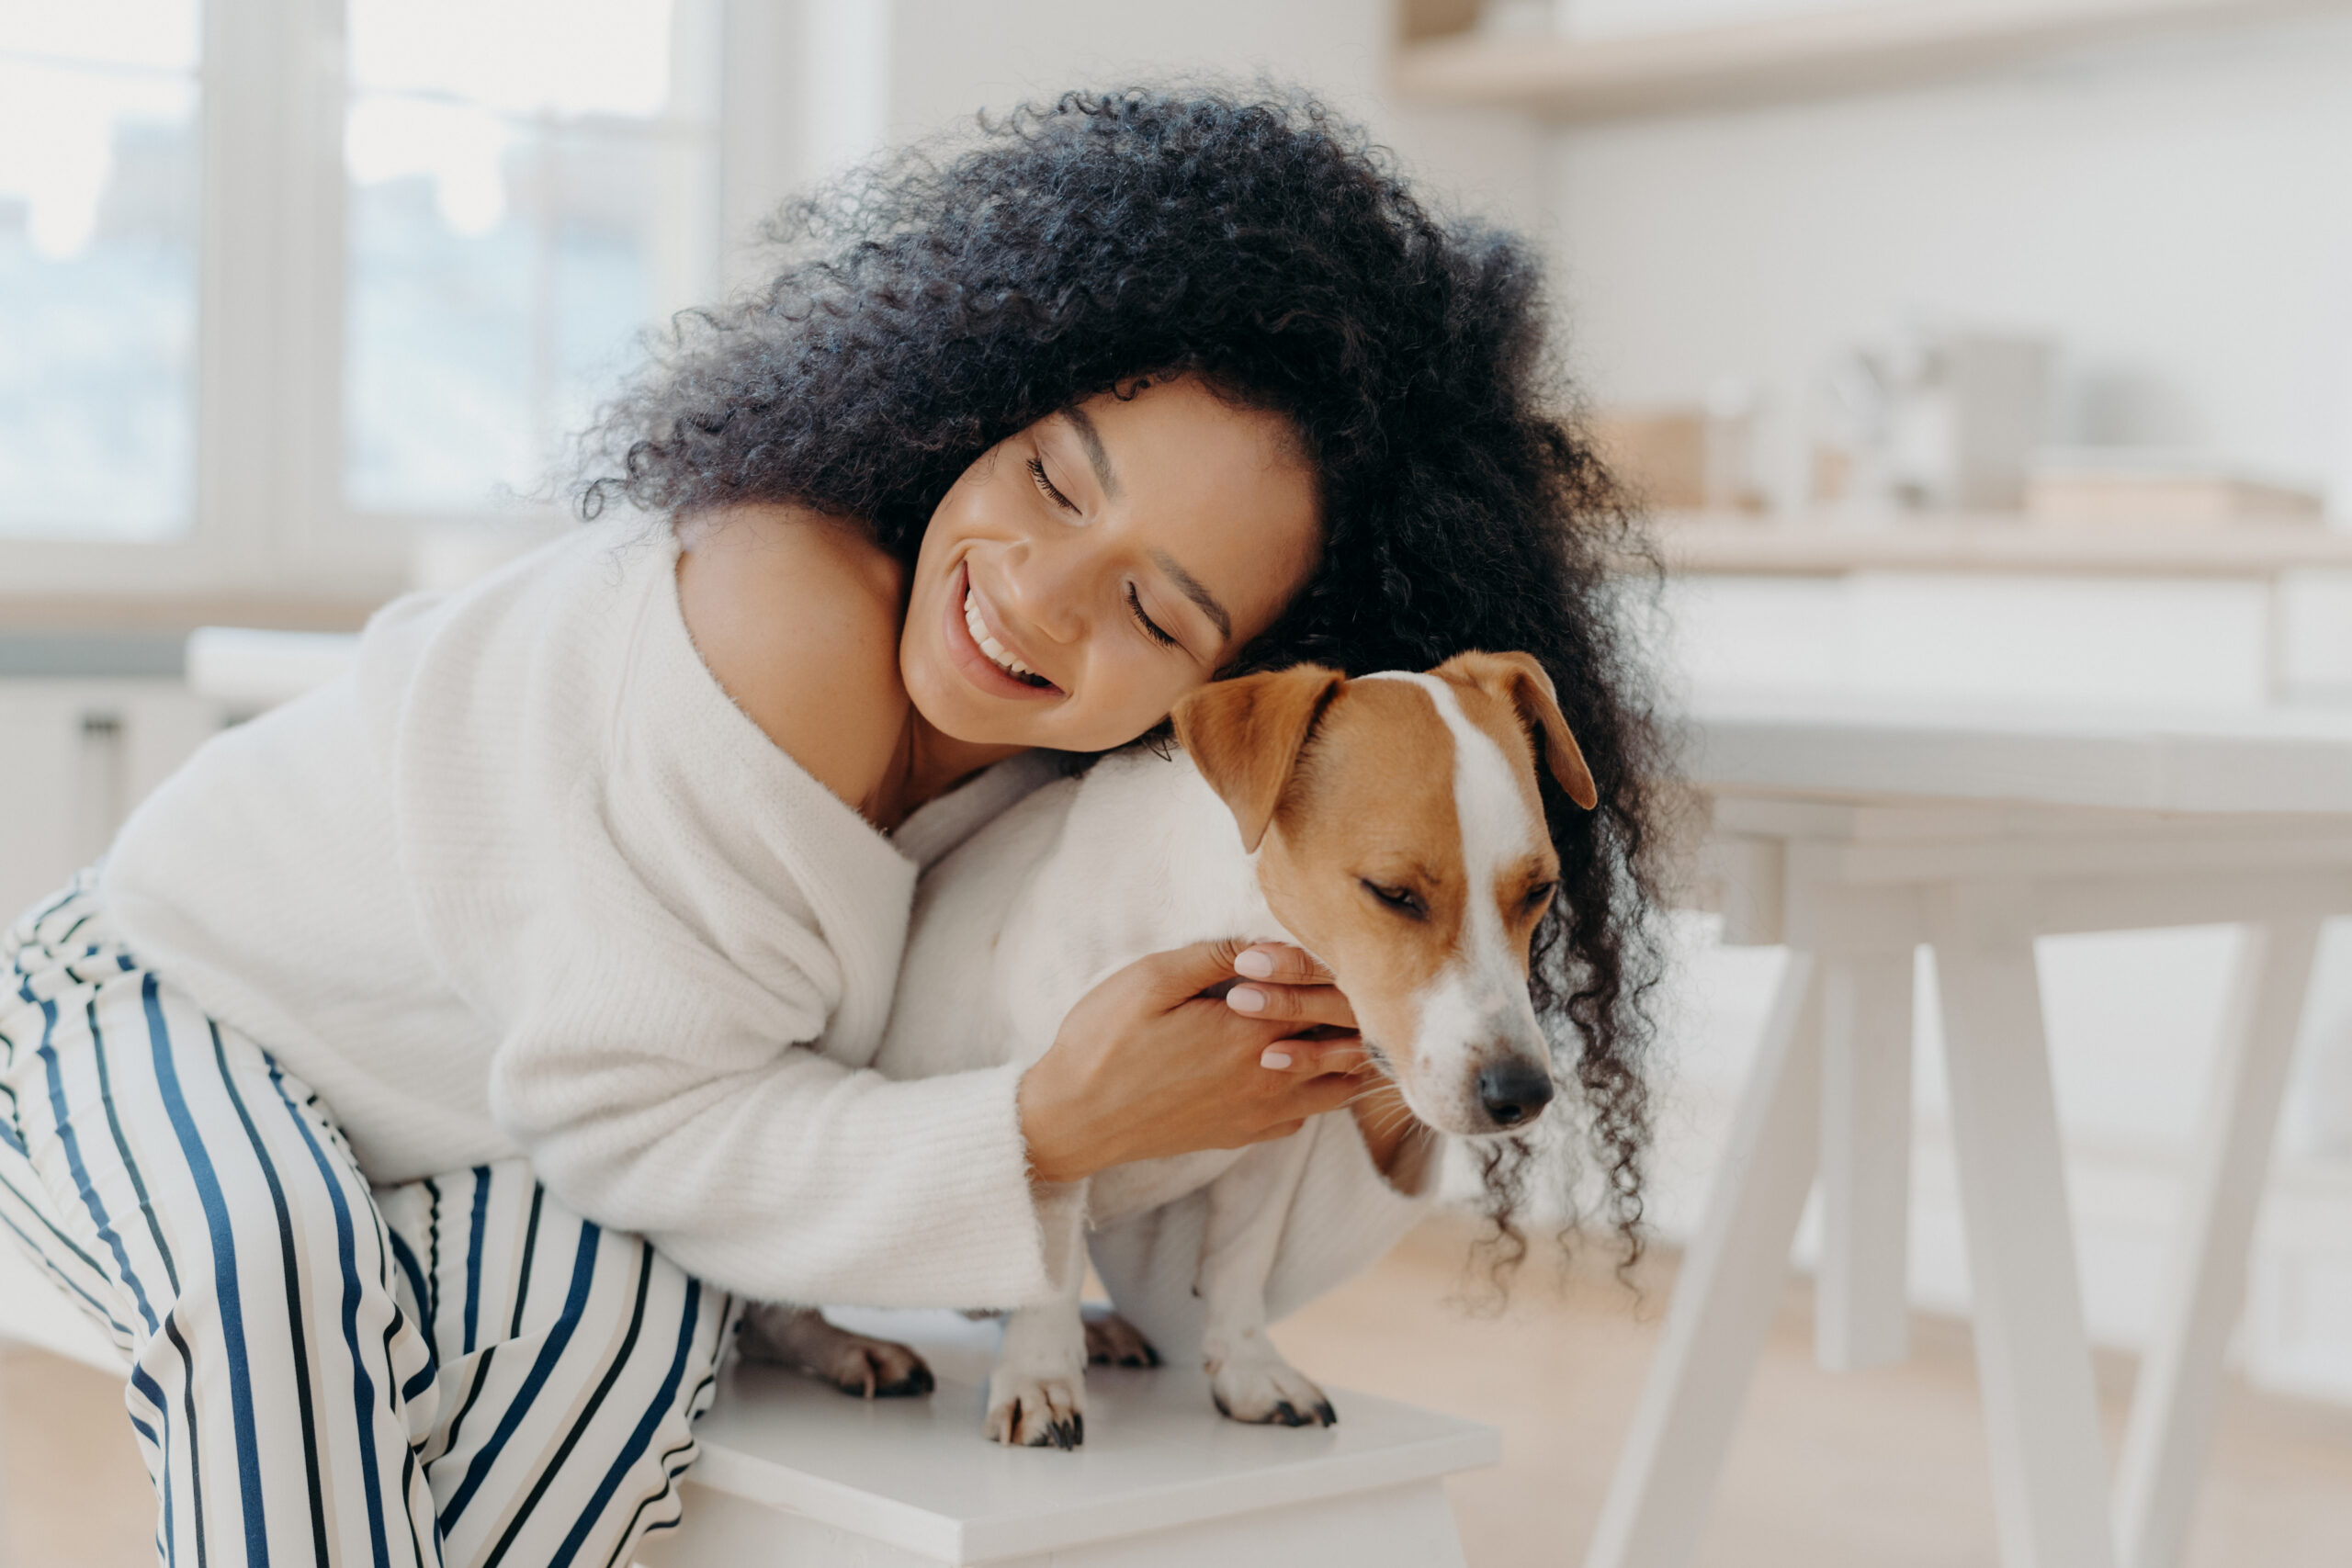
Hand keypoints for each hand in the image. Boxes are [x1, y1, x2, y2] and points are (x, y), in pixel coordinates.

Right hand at [1017, 940, 1371, 1184]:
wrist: (1073, 1119)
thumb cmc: (1104, 1043)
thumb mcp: (1151, 979)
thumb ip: (1215, 956)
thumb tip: (1264, 940)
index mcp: (1252, 1033)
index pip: (1330, 997)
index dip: (1338, 968)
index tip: (1331, 944)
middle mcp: (1270, 1079)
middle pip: (1350, 1045)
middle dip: (1357, 1009)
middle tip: (1347, 979)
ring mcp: (1260, 1114)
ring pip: (1339, 1087)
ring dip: (1344, 1053)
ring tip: (1333, 1022)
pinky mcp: (1243, 1135)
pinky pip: (1305, 1115)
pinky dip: (1317, 1090)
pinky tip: (1296, 1065)